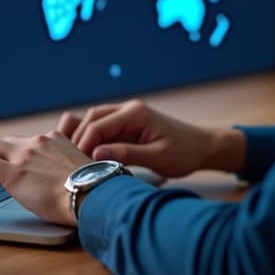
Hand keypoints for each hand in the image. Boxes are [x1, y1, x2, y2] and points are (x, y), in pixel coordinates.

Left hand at [0, 131, 91, 226]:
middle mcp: (38, 142)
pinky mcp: (13, 171)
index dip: (9, 160)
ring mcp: (24, 154)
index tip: (5, 179)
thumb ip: (66, 172)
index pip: (23, 144)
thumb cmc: (94, 191)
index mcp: (55, 140)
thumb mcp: (80, 174)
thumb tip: (61, 189)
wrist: (94, 194)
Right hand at [58, 99, 245, 176]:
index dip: (84, 144)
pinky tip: (87, 156)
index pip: (98, 125)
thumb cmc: (184, 152)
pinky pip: (102, 128)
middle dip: (79, 140)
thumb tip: (97, 155)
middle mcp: (128, 109)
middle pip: (91, 118)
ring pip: (94, 121)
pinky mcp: (126, 126)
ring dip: (84, 139)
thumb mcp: (158, 157)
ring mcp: (126, 116)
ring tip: (77, 161)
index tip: (78, 165)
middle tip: (72, 164)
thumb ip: (127, 155)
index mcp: (135, 113)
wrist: (202, 147)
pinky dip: (92, 140)